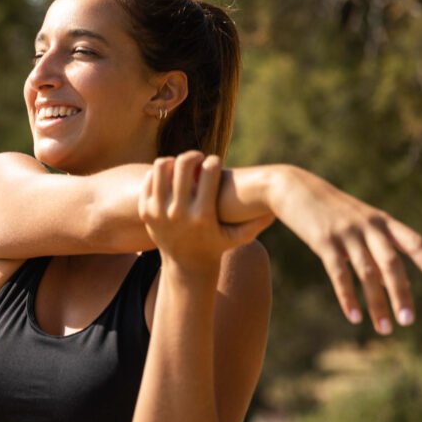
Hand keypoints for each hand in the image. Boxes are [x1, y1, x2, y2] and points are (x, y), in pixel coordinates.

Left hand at [139, 153, 274, 275]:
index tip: (215, 163)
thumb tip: (275, 208)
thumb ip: (256, 222)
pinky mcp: (146, 211)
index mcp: (202, 215)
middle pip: (182, 164)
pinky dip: (160, 174)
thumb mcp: (238, 237)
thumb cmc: (216, 245)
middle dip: (193, 156)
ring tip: (182, 167)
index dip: (213, 161)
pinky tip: (171, 178)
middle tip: (198, 159)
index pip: (208, 171)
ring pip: (161, 166)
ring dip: (173, 162)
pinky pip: (149, 179)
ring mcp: (158, 212)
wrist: (184, 265)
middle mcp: (178, 212)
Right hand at [268, 165, 421, 333]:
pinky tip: (354, 317)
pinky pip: (339, 274)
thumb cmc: (330, 209)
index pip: (414, 243)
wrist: (294, 187)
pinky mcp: (323, 241)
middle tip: (408, 321)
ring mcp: (346, 234)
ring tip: (385, 328)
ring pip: (367, 273)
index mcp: (382, 221)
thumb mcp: (358, 219)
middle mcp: (369, 227)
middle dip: (401, 293)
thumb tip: (390, 277)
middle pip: (392, 264)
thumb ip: (376, 242)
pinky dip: (348, 297)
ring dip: (377, 303)